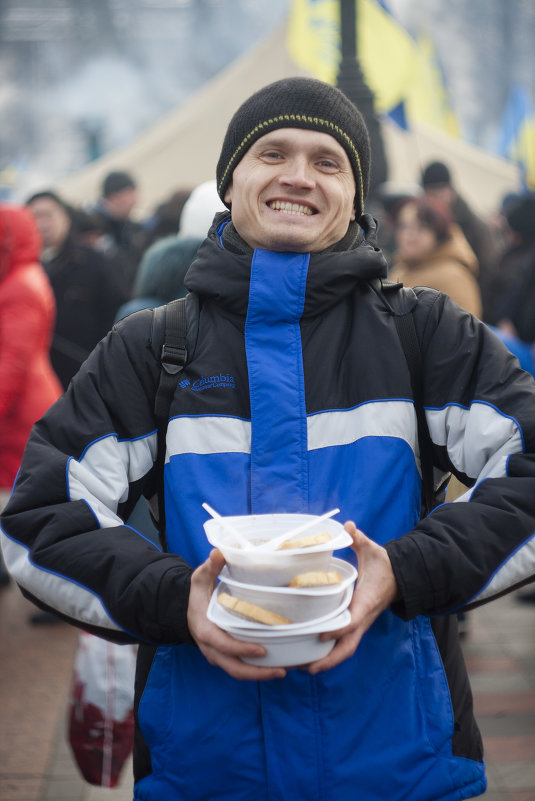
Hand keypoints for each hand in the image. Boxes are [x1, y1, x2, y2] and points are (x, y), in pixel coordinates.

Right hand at [187, 548, 286, 680]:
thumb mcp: (201, 578)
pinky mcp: (227, 656)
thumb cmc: (198, 592)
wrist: (188, 608)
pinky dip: (259, 671)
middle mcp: (211, 648)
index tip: (262, 650)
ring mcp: (218, 655)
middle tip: (282, 670)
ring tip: (286, 671)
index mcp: (204, 629)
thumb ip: (210, 567)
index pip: (223, 644)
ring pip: (239, 672)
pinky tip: (280, 665)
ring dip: (261, 675)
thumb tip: (219, 552)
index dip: (242, 649)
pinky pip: (242, 668)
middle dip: (257, 673)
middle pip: (233, 668)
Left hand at [307, 521, 397, 674]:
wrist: (401, 577)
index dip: (338, 629)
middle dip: (330, 659)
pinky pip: (344, 643)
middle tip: (308, 668)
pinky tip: (312, 657)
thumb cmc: (384, 564)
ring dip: (328, 661)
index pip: (353, 620)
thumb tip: (349, 526)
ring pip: (346, 649)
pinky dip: (330, 653)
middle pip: (348, 646)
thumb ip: (359, 539)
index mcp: (367, 601)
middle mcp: (363, 618)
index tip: (321, 635)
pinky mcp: (357, 624)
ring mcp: (360, 624)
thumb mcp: (372, 550)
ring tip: (304, 669)